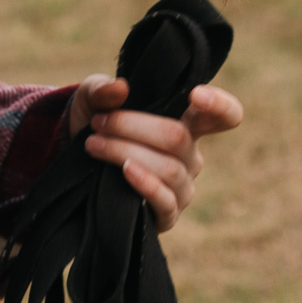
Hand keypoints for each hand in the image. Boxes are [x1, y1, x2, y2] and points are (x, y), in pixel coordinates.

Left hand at [65, 75, 243, 232]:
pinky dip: (145, 184)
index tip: (196, 94)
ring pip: (168, 168)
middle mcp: (191, 156)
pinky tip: (125, 170)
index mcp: (188, 124)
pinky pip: (164, 200)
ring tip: (93, 144)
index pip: (225, 116)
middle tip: (98, 122)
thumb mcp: (93, 101)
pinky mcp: (168, 214)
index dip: (219, 105)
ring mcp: (182, 187)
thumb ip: (102, 90)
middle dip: (132, 126)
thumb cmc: (98, 126)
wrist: (76, 168)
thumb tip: (120, 89)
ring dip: (125, 152)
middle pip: (177, 137)